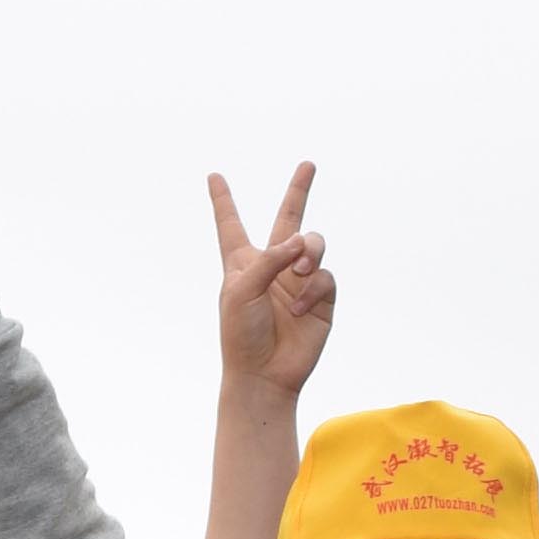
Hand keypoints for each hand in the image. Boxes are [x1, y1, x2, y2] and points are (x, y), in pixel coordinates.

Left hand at [211, 164, 335, 396]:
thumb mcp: (242, 289)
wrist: (265, 374)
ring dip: (309, 251)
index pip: (231, 223)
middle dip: (299, 190)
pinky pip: (325, 277)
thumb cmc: (241, 334)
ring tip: (299, 268)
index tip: (213, 175)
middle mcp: (272, 265)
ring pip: (314, 244)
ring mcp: (299, 280)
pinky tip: (300, 308)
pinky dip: (313, 288)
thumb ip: (269, 258)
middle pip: (288, 218)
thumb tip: (302, 242)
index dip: (222, 200)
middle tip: (308, 164)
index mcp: (242, 262)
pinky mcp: (321, 298)